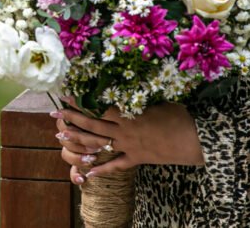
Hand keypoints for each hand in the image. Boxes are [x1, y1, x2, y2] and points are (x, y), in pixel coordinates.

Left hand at [52, 101, 204, 184]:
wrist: (194, 140)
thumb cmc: (179, 114)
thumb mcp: (157, 98)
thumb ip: (138, 93)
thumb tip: (126, 78)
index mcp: (129, 113)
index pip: (98, 106)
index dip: (82, 101)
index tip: (67, 95)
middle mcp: (124, 131)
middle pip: (93, 124)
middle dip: (72, 119)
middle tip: (55, 115)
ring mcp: (129, 146)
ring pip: (99, 144)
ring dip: (79, 141)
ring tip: (61, 138)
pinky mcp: (137, 158)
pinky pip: (116, 165)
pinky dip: (102, 169)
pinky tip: (87, 172)